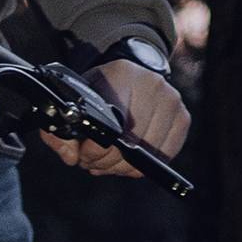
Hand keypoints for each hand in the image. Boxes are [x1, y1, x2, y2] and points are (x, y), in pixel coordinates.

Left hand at [40, 58, 190, 177]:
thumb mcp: (74, 102)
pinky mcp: (183, 119)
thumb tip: (70, 156)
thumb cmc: (100, 93)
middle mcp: (153, 85)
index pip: (112, 125)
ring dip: (121, 167)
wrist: (130, 76)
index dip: (95, 149)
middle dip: (105, 161)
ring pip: (146, 157)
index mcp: (123, 75)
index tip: (83, 155)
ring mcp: (172, 101)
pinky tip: (126, 158)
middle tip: (91, 160)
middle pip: (130, 145)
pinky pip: (161, 159)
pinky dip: (141, 166)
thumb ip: (58, 129)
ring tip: (107, 159)